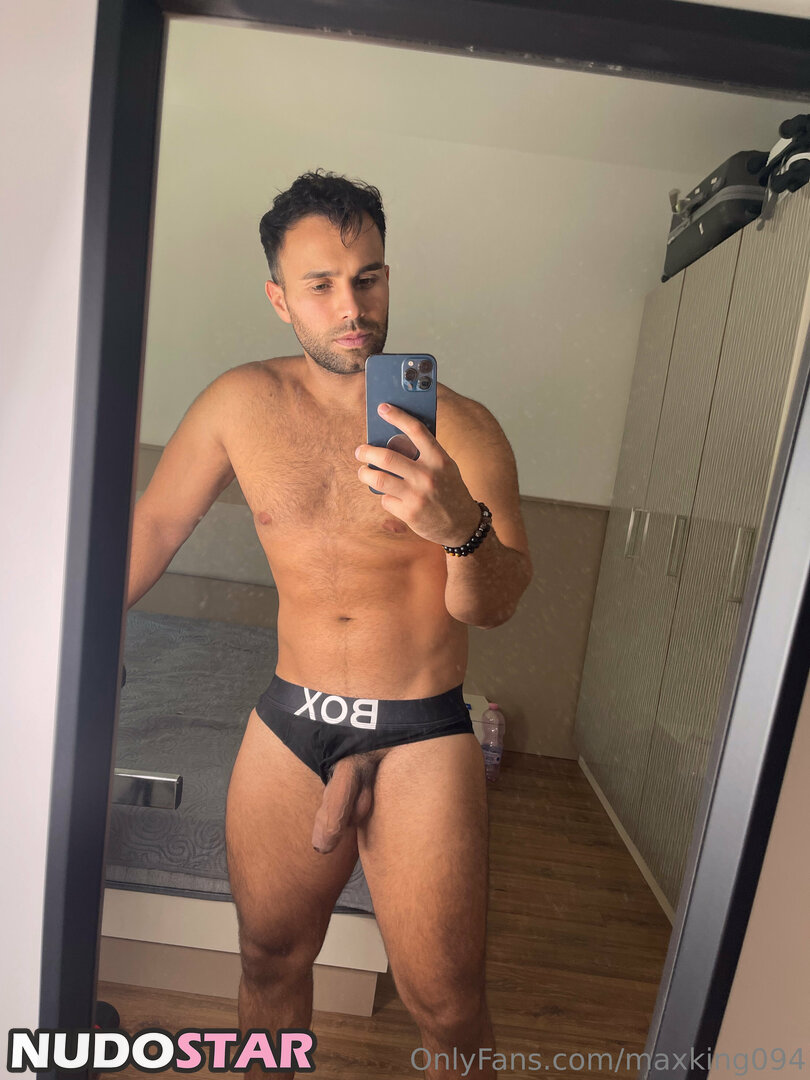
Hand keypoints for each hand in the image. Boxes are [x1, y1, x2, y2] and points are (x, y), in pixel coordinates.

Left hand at [355, 402, 480, 545]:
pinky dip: (385, 498)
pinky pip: (386, 500)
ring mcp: (417, 496)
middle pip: (387, 457)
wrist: (462, 525)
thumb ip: (424, 455)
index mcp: (439, 459)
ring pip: (379, 480)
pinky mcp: (409, 513)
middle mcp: (428, 476)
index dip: (397, 416)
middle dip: (367, 452)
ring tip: (363, 472)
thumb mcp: (445, 468)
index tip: (382, 408)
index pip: (416, 430)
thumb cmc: (450, 490)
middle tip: (360, 451)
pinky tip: (392, 498)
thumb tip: (391, 440)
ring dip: (365, 474)